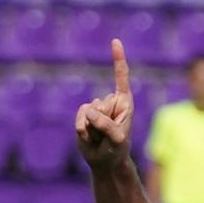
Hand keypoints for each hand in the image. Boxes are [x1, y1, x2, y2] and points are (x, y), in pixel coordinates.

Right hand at [75, 39, 133, 169]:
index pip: (121, 77)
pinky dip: (82, 131)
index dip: (118, 59)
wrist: (104, 161)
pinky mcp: (83, 115)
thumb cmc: (116, 149)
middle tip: (107, 137)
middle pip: (101, 104)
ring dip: (93, 130)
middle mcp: (110, 101)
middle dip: (102, 123)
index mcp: (124, 102)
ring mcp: (95, 108)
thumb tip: (89, 111)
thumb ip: (105, 124)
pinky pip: (79, 118)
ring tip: (100, 139)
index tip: (115, 41)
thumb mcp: (116, 139)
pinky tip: (89, 138)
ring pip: (88, 113)